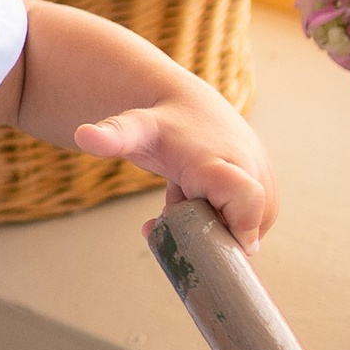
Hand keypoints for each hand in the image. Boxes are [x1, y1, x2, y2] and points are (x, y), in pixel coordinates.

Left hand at [76, 96, 277, 246]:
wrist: (190, 107)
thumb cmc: (161, 123)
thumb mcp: (134, 128)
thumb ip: (112, 136)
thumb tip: (82, 135)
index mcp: (223, 162)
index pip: (246, 201)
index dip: (239, 227)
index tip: (218, 242)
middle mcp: (254, 174)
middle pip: (244, 230)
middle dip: (207, 232)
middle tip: (174, 204)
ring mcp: (265, 187)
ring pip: (244, 233)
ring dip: (211, 226)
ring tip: (186, 194)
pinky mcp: (267, 197)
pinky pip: (248, 229)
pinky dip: (221, 224)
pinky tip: (197, 201)